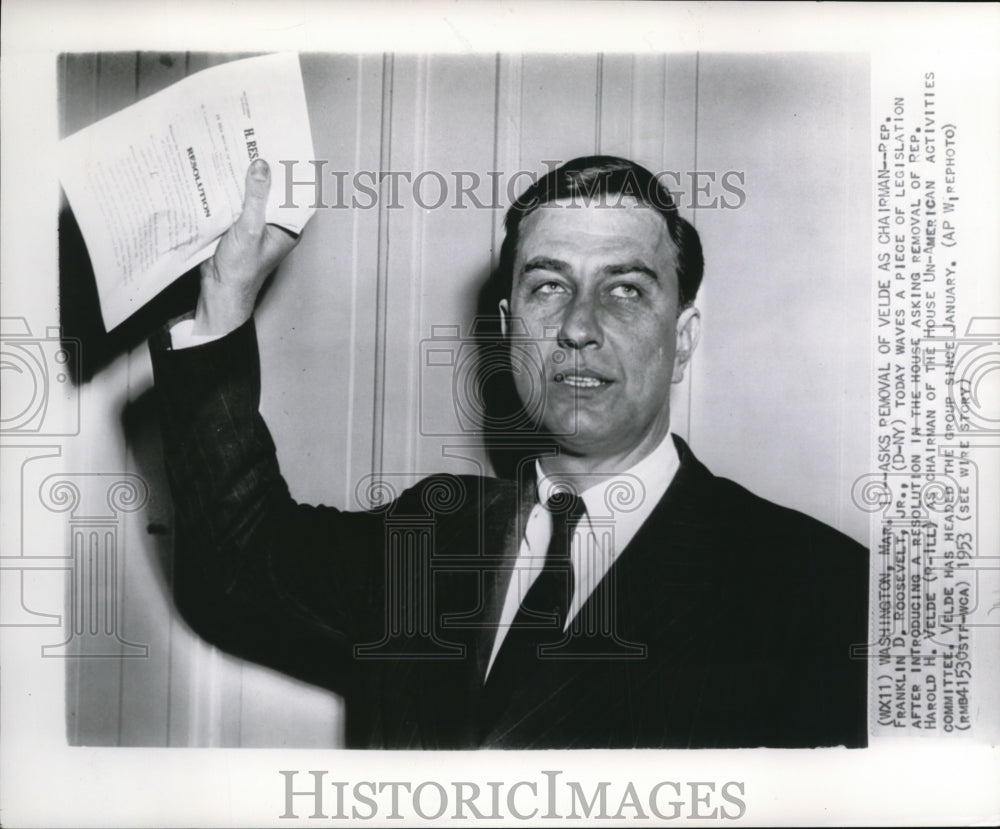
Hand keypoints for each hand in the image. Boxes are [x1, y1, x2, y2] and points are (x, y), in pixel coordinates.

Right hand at [193, 159, 299, 334]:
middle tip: (257, 142)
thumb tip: (262, 165)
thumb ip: (256, 197)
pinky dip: (233, 190)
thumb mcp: (250, 228)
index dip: (291, 173)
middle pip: (274, 193)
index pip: (296, 195)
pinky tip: (224, 172)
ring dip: (247, 179)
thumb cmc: (242, 268)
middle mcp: (276, 226)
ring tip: (240, 150)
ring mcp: (257, 226)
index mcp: (289, 228)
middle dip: (266, 172)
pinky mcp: (239, 227)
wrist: (219, 290)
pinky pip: (239, 203)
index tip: (284, 149)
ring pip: (255, 196)